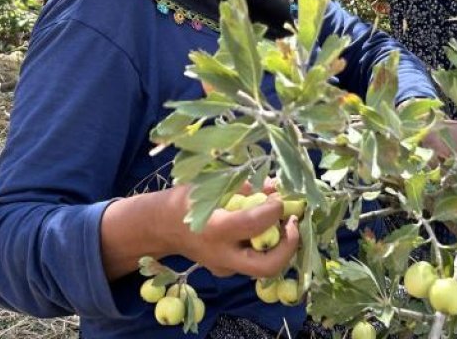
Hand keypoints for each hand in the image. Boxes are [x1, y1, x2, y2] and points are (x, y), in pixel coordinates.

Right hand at [166, 182, 300, 278]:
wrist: (162, 227)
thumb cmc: (187, 200)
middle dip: (290, 245)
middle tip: (294, 222)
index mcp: (215, 229)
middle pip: (268, 266)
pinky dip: (267, 245)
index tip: (281, 196)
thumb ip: (246, 187)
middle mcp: (222, 254)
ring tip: (283, 221)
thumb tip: (275, 187)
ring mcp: (225, 267)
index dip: (275, 209)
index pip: (255, 224)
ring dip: (281, 245)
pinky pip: (254, 261)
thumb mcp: (212, 185)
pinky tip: (266, 227)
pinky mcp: (227, 270)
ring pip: (264, 267)